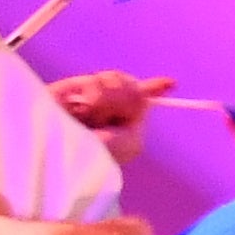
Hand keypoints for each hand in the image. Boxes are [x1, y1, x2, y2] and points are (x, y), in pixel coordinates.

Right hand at [41, 66, 172, 167]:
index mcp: (117, 123)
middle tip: (116, 115)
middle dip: (130, 96)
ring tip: (95, 118)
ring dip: (112, 100)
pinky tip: (83, 111)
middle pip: (128, 83)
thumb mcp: (130, 141)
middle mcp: (101, 108)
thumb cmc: (98, 155)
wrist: (63, 152)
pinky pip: (96, 81)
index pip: (137, 100)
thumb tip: (145, 95)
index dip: (154, 89)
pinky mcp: (66, 89)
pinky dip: (97, 98)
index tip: (171, 84)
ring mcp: (84, 96)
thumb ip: (138, 115)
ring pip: (114, 79)